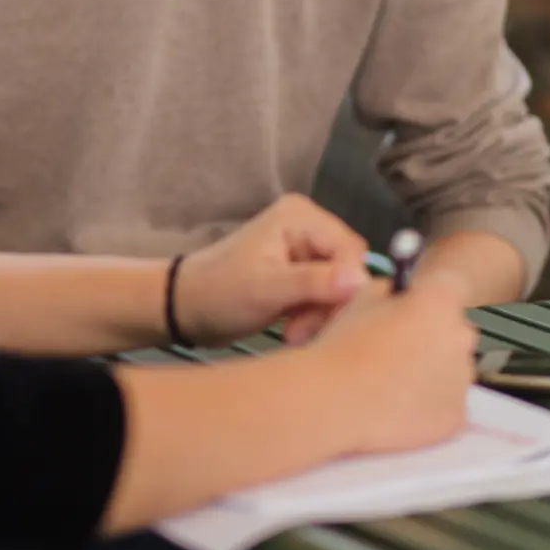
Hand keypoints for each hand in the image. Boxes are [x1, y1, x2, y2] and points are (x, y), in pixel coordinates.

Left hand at [174, 194, 368, 346]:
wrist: (188, 307)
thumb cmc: (221, 292)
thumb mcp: (267, 289)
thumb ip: (314, 282)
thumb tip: (361, 279)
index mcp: (300, 216)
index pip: (350, 250)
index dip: (347, 286)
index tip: (327, 319)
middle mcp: (307, 225)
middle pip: (348, 267)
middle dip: (331, 303)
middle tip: (303, 330)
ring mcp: (304, 247)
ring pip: (340, 285)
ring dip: (322, 314)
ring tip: (294, 333)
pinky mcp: (301, 270)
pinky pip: (327, 294)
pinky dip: (315, 315)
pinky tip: (295, 329)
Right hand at [311, 276, 477, 453]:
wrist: (337, 403)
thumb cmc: (346, 346)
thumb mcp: (361, 297)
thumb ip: (389, 290)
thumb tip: (397, 297)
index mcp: (441, 302)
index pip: (450, 287)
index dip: (429, 296)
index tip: (410, 307)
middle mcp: (461, 339)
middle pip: (453, 330)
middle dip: (432, 335)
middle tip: (396, 347)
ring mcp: (462, 382)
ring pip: (451, 369)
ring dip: (432, 371)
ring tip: (393, 382)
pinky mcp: (455, 418)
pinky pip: (447, 404)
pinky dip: (430, 404)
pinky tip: (398, 406)